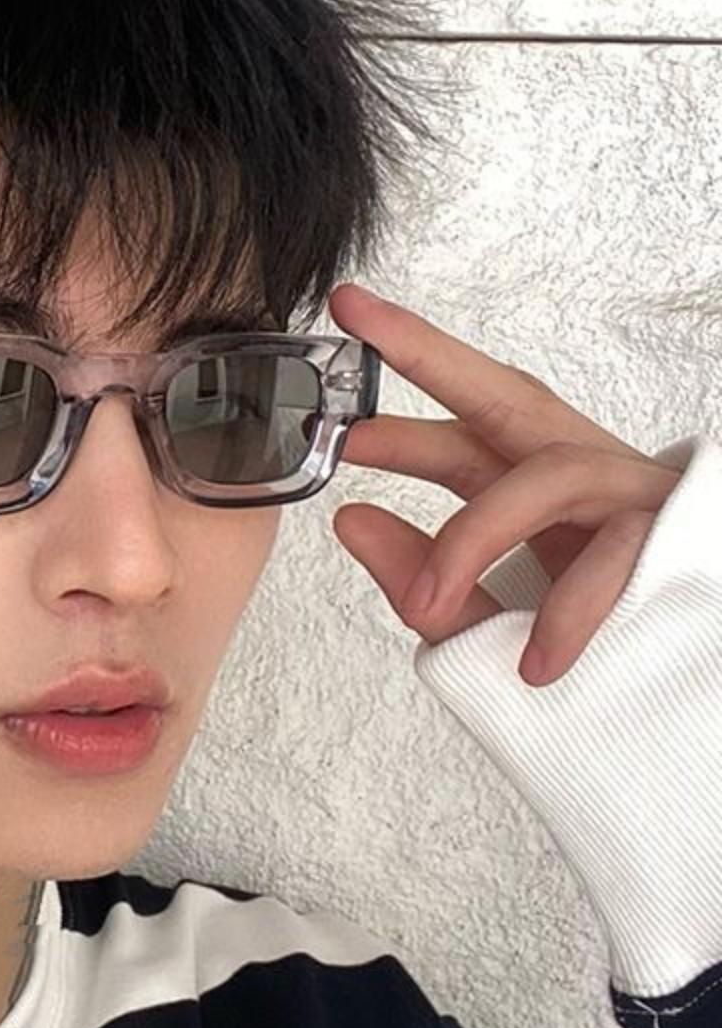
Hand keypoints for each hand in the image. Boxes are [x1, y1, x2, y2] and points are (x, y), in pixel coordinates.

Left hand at [326, 283, 683, 687]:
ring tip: (429, 605)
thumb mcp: (483, 626)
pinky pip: (615, 553)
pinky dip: (566, 612)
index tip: (340, 333)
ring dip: (476, 537)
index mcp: (533, 499)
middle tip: (360, 315)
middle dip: (430, 355)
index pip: (461, 436)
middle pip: (509, 396)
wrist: (692, 712)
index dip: (399, 401)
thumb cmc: (591, 661)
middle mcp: (584, 480)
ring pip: (549, 474)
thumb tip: (349, 518)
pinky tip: (536, 662)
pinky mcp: (680, 535)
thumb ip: (422, 581)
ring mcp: (635, 499)